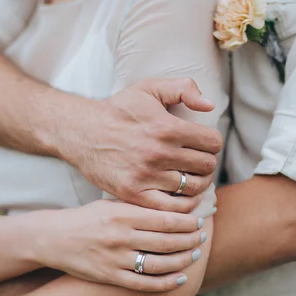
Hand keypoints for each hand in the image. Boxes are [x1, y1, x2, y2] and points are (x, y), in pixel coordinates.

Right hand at [26, 200, 206, 291]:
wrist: (53, 237)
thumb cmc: (87, 217)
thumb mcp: (111, 204)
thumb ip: (140, 206)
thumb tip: (175, 206)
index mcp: (122, 214)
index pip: (165, 219)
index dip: (188, 222)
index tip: (200, 220)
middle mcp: (120, 237)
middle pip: (166, 241)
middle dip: (190, 240)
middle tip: (203, 237)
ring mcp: (115, 259)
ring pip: (159, 264)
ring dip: (182, 260)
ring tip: (193, 254)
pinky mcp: (109, 276)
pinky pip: (143, 283)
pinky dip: (165, 282)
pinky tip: (179, 278)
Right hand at [56, 78, 222, 212]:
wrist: (83, 132)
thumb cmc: (119, 110)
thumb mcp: (149, 88)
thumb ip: (183, 89)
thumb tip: (209, 106)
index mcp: (166, 127)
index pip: (212, 142)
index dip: (212, 142)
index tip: (204, 143)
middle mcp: (159, 153)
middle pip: (207, 166)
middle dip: (207, 162)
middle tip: (197, 161)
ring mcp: (146, 176)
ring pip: (194, 188)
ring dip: (198, 183)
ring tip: (191, 177)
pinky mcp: (134, 194)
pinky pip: (172, 207)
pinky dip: (183, 204)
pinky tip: (181, 195)